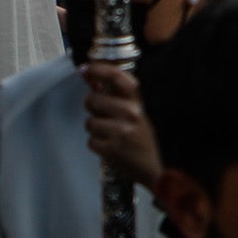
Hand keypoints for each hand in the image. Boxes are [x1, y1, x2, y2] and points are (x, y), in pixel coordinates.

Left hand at [81, 59, 158, 182]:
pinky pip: (91, 141)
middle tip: (102, 115)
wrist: (153, 168)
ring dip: (95, 130)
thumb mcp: (135, 113)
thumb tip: (91, 78)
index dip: (99, 69)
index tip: (84, 69)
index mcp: (137, 103)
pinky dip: (97, 145)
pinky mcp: (112, 150)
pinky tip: (109, 147)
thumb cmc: (141, 138)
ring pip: (89, 123)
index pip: (117, 77)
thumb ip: (115, 96)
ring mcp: (121, 132)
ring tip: (109, 135)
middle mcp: (131, 114)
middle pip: (92, 100)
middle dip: (92, 108)